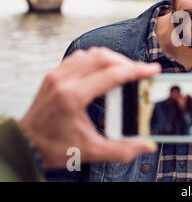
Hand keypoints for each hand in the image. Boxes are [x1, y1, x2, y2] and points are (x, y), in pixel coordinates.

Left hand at [20, 47, 160, 169]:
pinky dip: (96, 59)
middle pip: (103, 58)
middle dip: (127, 62)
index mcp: (73, 97)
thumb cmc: (54, 148)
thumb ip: (122, 149)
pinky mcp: (53, 74)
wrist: (25, 146)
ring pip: (91, 54)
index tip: (152, 69)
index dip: (136, 70)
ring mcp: (56, 75)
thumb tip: (147, 146)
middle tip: (141, 72)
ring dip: (112, 59)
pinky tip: (104, 70)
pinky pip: (80, 57)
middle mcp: (63, 81)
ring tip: (125, 71)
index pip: (112, 74)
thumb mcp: (91, 152)